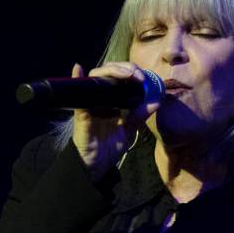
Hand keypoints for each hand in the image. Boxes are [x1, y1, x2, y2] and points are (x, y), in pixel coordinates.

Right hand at [70, 62, 159, 181]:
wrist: (98, 164)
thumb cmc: (111, 146)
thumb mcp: (130, 129)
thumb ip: (140, 115)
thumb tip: (157, 102)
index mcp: (113, 99)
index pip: (120, 76)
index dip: (131, 71)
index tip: (143, 78)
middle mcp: (101, 97)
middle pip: (108, 72)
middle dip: (123, 68)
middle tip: (136, 75)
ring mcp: (90, 102)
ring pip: (96, 78)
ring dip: (109, 71)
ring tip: (123, 73)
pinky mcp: (81, 111)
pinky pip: (79, 94)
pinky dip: (76, 79)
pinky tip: (78, 68)